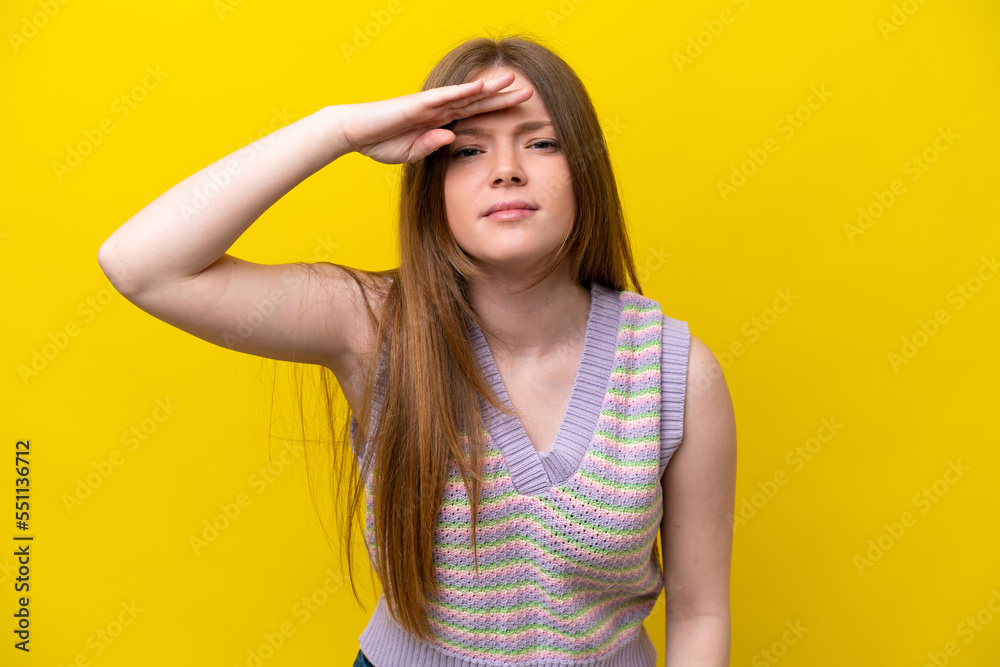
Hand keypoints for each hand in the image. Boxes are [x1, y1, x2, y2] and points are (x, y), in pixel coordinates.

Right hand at [332, 71, 532, 164]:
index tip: (519, 111)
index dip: (496, 111)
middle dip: (502, 97)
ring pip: (466, 95)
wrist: (354, 133)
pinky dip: (463, 91)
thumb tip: (452, 138)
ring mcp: (429, 105)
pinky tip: (481, 86)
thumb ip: (432, 146)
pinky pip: (445, 97)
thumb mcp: (412, 153)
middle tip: (529, 91)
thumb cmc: (380, 142)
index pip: (474, 115)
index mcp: (439, 122)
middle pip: (477, 102)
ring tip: (512, 80)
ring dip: (489, 88)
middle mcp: (438, 110)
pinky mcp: (418, 104)